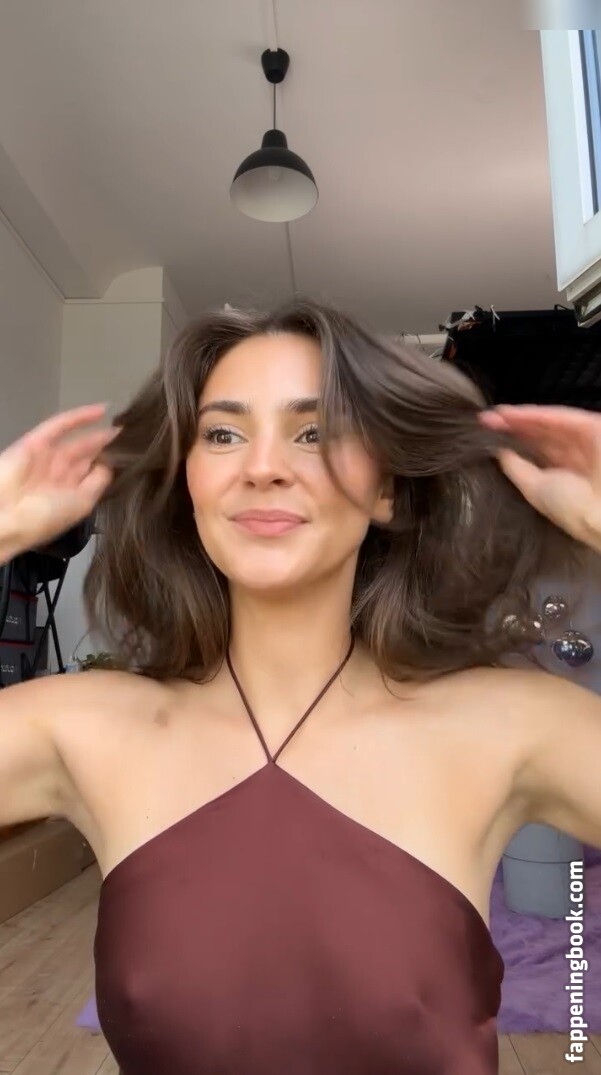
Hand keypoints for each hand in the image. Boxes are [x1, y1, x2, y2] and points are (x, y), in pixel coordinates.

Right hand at [0, 404, 119, 561]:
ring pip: (78, 441)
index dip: (112, 463)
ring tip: (123, 423)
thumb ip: (99, 482)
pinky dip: (80, 416)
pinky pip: (61, 425)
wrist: (5, 514)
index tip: (136, 455)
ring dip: (98, 432)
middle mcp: (59, 476)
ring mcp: (48, 457)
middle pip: (88, 457)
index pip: (94, 475)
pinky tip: (102, 410)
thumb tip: (112, 463)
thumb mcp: (82, 503)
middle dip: (108, 447)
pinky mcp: (35, 441)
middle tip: (133, 436)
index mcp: (69, 495)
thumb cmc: (45, 517)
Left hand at [479, 404, 600, 550]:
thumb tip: (499, 452)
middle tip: (484, 422)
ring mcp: (583, 442)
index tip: (486, 437)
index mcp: (564, 478)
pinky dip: (535, 414)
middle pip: (539, 438)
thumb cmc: (572, 508)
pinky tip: (511, 413)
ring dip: (519, 419)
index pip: (536, 455)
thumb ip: (516, 469)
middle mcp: (573, 459)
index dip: (513, 443)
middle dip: (512, 429)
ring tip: (492, 416)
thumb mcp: (535, 490)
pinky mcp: (592, 427)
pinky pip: (560, 417)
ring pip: (547, 425)